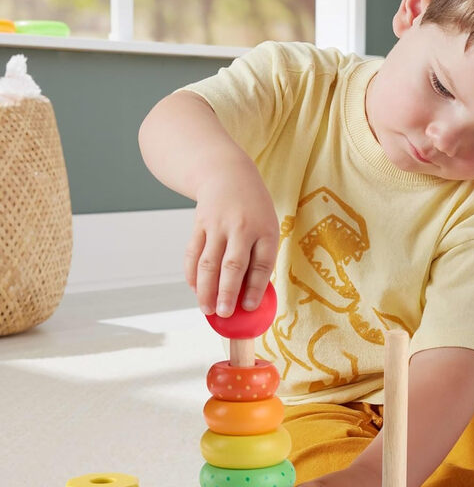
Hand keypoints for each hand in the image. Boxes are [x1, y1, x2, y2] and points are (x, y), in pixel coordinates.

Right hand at [186, 162, 278, 317]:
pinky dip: (192, 273)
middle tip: (223, 314)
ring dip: (206, 288)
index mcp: (265, 231)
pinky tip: (194, 288)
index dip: (254, 288)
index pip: (261, 264)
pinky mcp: (199, 224)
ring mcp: (218, 225)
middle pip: (232, 265)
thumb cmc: (253, 209)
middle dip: (227, 293)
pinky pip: (193, 252)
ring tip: (206, 309)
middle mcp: (241, 227)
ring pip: (209, 262)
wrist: (227, 173)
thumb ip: (260, 257)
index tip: (248, 307)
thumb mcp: (268, 227)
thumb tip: (250, 295)